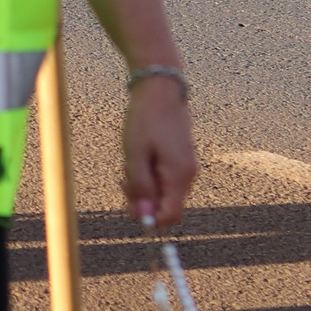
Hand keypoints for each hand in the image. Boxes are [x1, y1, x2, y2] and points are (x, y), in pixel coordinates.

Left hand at [123, 73, 197, 226]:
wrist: (160, 91)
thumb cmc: (145, 120)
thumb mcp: (135, 154)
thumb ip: (140, 186)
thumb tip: (144, 216)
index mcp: (179, 175)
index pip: (171, 215)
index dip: (150, 219)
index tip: (128, 205)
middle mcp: (188, 175)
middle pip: (166, 206)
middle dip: (142, 200)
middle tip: (123, 180)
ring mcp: (186, 168)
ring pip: (163, 192)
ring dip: (142, 185)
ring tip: (129, 163)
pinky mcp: (180, 160)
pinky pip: (164, 179)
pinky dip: (148, 175)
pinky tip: (137, 158)